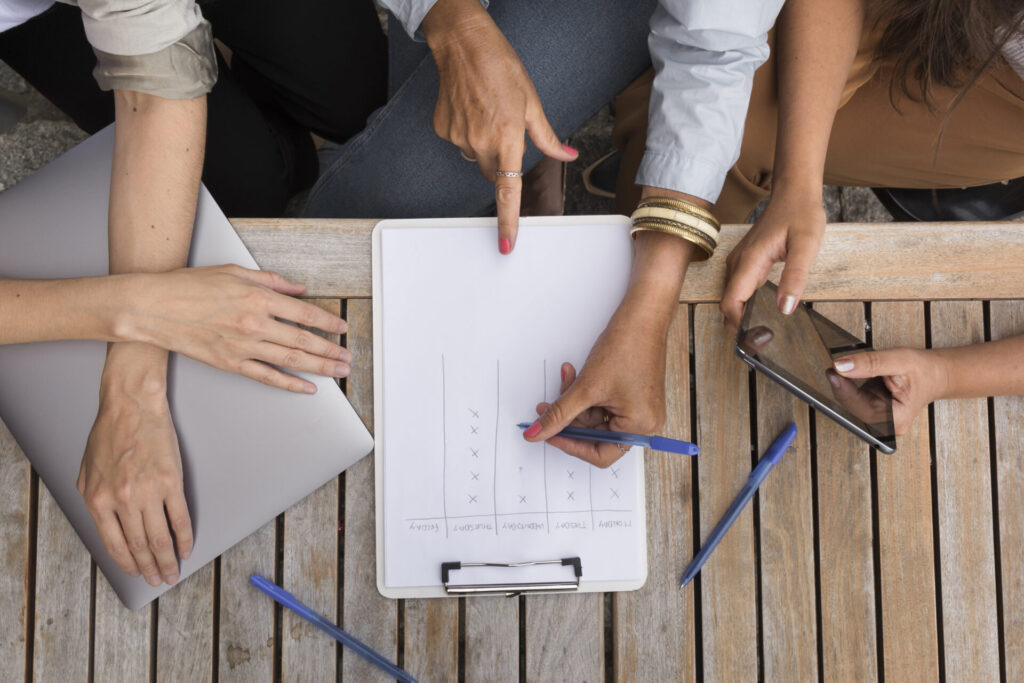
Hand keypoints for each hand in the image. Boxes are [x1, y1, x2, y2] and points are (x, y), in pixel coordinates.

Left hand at [78, 345, 191, 584]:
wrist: (132, 406)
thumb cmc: (110, 433)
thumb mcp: (86, 471)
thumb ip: (93, 500)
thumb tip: (107, 524)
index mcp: (98, 500)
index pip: (115, 544)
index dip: (128, 563)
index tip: (138, 573)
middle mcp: (122, 500)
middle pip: (139, 545)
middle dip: (150, 567)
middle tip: (159, 580)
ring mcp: (149, 492)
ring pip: (159, 537)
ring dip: (168, 559)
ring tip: (173, 571)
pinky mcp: (172, 482)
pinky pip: (179, 517)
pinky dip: (184, 536)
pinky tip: (186, 547)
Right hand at [126, 265, 348, 393]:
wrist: (153, 307)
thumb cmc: (189, 286)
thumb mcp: (235, 272)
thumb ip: (272, 281)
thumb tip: (298, 288)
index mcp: (258, 297)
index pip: (304, 313)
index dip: (327, 323)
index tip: (342, 328)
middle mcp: (254, 323)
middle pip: (303, 340)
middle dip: (330, 350)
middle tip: (348, 356)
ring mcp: (243, 345)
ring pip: (290, 360)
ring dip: (319, 367)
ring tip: (338, 371)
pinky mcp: (230, 363)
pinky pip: (267, 376)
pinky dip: (289, 384)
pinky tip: (306, 388)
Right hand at [422, 0, 577, 253]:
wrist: (463, 45)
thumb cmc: (502, 68)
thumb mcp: (532, 102)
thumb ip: (549, 138)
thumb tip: (568, 156)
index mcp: (507, 137)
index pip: (508, 191)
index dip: (508, 221)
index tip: (506, 245)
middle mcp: (480, 142)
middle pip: (493, 173)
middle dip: (502, 162)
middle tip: (507, 130)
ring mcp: (458, 137)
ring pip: (476, 158)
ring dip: (485, 146)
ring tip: (488, 113)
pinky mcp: (443, 130)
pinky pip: (460, 143)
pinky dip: (468, 133)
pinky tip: (471, 109)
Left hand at [523, 310, 669, 467]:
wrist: (642, 317)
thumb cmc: (626, 347)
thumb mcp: (586, 387)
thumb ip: (558, 414)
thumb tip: (536, 434)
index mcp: (640, 427)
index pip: (599, 453)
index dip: (570, 444)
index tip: (548, 434)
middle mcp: (644, 423)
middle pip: (595, 434)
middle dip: (569, 417)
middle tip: (546, 406)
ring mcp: (640, 409)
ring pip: (595, 417)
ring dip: (575, 400)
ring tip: (566, 377)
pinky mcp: (634, 396)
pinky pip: (603, 404)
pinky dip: (586, 392)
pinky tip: (575, 374)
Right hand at [721, 189, 825, 327]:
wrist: (793, 192)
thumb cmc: (801, 214)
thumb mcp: (807, 245)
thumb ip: (796, 277)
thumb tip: (785, 308)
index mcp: (750, 261)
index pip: (731, 302)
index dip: (738, 324)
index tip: (755, 339)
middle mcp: (738, 263)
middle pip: (729, 303)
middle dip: (740, 325)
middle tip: (763, 340)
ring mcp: (739, 262)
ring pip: (732, 297)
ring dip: (743, 315)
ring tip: (764, 330)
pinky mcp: (745, 261)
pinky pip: (739, 288)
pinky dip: (746, 303)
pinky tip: (763, 311)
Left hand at [831, 348, 949, 435]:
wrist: (935, 374)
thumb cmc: (924, 371)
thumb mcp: (898, 361)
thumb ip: (869, 363)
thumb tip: (842, 366)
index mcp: (895, 419)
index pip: (859, 407)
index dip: (843, 390)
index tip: (833, 372)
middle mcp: (885, 423)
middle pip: (851, 407)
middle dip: (841, 386)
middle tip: (834, 366)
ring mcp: (878, 418)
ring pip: (849, 402)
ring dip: (843, 385)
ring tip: (843, 368)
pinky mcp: (872, 409)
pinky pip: (853, 398)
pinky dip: (849, 385)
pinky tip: (849, 374)